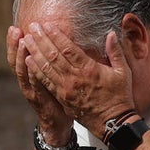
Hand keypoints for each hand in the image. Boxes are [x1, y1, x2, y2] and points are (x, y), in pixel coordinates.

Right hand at [7, 25, 72, 144]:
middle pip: (16, 60)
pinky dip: (31, 73)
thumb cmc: (55, 97)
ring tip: (23, 41)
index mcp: (28, 74)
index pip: (18, 55)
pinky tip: (30, 62)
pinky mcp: (38, 99)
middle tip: (15, 29)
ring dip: (22, 56)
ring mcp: (30, 90)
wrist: (56, 123)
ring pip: (22, 71)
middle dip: (14, 44)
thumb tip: (54, 41)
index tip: (14, 27)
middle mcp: (26, 81)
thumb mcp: (51, 77)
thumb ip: (50, 61)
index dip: (14, 42)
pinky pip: (34, 83)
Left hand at [21, 22, 135, 138]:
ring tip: (26, 40)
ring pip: (46, 68)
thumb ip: (115, 51)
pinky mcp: (62, 98)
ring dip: (35, 53)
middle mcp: (74, 78)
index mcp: (89, 69)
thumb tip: (111, 34)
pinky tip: (28, 61)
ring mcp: (66, 89)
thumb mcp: (123, 72)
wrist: (112, 123)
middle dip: (41, 40)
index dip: (56, 35)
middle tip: (32, 26)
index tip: (47, 25)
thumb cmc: (119, 97)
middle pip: (53, 55)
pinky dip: (36, 71)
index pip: (68, 48)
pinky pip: (46, 82)